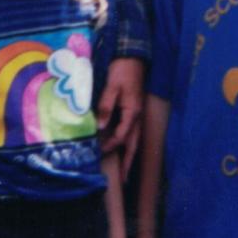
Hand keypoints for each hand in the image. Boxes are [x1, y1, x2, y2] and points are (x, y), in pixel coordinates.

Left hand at [98, 58, 144, 177]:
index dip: (111, 145)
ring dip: (129, 155)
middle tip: (122, 180)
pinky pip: (133, 131)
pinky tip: (123, 147)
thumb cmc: (122, 71)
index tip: (99, 152)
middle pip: (134, 144)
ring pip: (135, 139)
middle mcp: (137, 116)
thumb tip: (100, 126)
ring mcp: (138, 114)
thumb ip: (106, 106)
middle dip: (128, 162)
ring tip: (124, 171)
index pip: (122, 136)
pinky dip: (128, 143)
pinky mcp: (135, 110)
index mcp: (133, 112)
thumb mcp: (112, 87)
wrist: (133, 57)